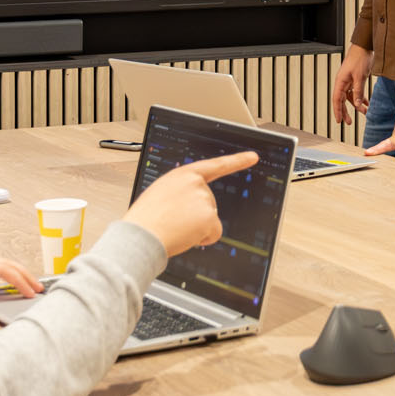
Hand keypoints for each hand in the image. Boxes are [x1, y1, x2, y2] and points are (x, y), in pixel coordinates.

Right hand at [121, 151, 259, 257]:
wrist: (141, 234)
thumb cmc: (145, 218)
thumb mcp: (161, 194)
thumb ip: (181, 193)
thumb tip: (192, 209)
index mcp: (183, 174)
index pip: (215, 165)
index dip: (237, 161)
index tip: (253, 156)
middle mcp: (196, 183)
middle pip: (210, 204)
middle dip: (197, 216)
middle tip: (174, 220)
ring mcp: (204, 199)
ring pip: (211, 220)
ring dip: (197, 228)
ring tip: (175, 227)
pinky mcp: (209, 216)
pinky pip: (214, 233)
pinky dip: (203, 239)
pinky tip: (185, 236)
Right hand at [331, 44, 371, 123]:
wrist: (365, 47)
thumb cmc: (360, 58)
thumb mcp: (360, 77)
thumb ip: (358, 92)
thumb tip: (356, 105)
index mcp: (340, 81)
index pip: (336, 100)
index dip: (337, 111)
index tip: (339, 121)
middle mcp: (343, 82)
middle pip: (342, 100)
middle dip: (346, 111)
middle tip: (349, 122)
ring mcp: (349, 81)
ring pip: (350, 97)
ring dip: (357, 105)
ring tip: (364, 112)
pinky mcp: (355, 79)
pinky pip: (356, 92)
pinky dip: (361, 98)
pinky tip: (367, 103)